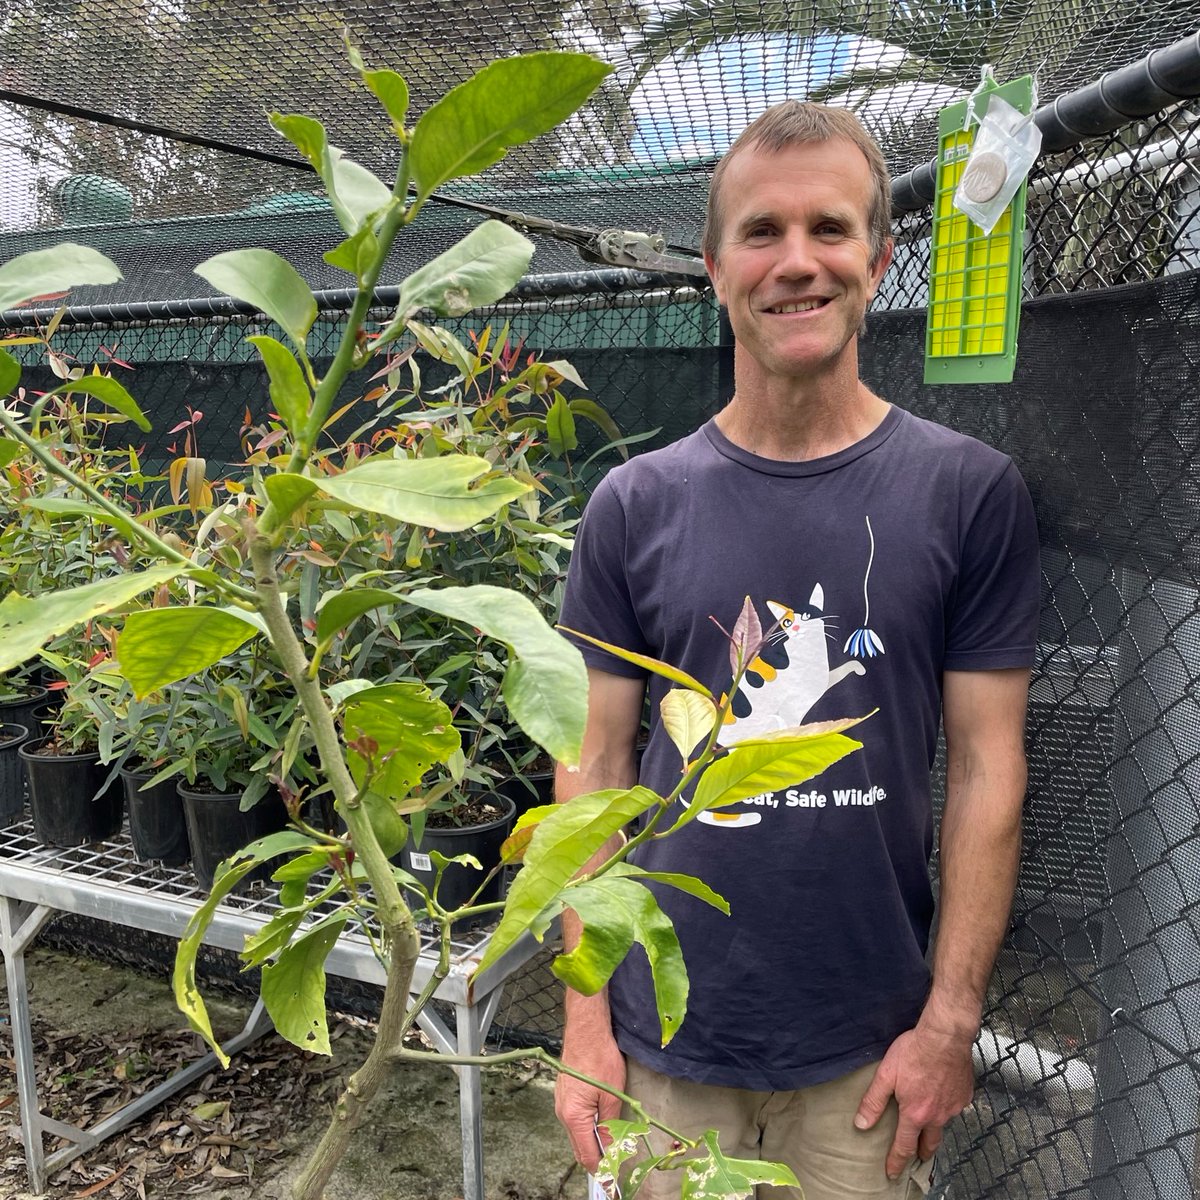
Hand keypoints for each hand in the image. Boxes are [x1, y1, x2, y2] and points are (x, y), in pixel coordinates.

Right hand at [556, 1028, 625, 1172]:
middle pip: (579, 1147)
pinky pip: (575, 1120)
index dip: (601, 1170)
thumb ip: (611, 1126)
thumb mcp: (612, 1095)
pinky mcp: (565, 1095)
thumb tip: (612, 1150)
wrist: (586, 1031)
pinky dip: (587, 1127)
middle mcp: (563, 1113)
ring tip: (612, 1146)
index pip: (587, 1155)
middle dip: (597, 1159)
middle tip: (615, 1167)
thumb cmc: (600, 1059)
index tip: (612, 1183)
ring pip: (577, 1134)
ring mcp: (561, 1104)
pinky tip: (601, 1124)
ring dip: (593, 1142)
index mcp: (574, 1117)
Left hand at [853, 1023, 974, 1178]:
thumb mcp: (886, 1075)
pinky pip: (954, 1107)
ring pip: (943, 1124)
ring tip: (928, 1124)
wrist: (945, 1036)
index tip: (892, 1173)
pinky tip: (942, 1095)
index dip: (897, 1161)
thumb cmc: (913, 1051)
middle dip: (922, 1152)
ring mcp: (954, 1107)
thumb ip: (874, 1101)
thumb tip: (861, 1124)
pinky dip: (947, 1107)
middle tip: (917, 1157)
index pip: (904, 1146)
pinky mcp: (965, 1095)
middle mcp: (937, 1116)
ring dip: (935, 1127)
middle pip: (929, 1143)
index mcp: (916, 1114)